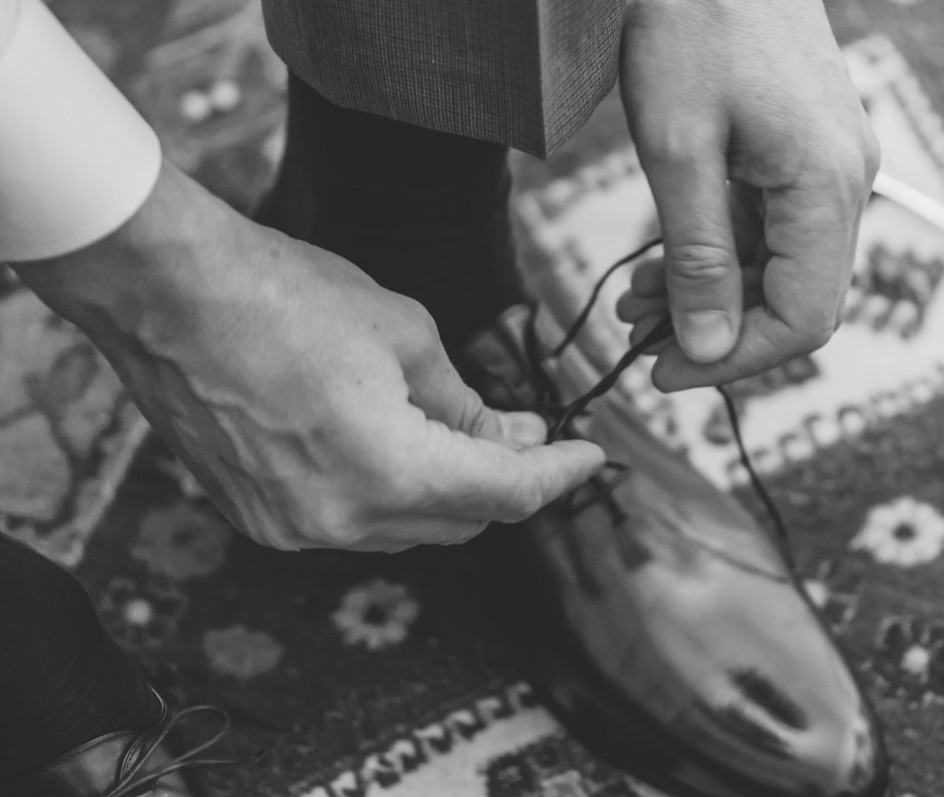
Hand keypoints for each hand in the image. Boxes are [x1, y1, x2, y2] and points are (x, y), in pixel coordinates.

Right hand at [14, 164, 604, 551]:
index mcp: (390, 471)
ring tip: (461, 433)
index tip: (589, 457)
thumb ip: (466, 404)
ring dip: (446, 491)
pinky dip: (388, 494)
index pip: (506, 495)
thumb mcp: (405, 335)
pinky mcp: (260, 519)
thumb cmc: (287, 296)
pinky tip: (393, 447)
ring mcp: (293, 529)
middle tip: (524, 432)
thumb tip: (510, 436)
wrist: (169, 296)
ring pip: (407, 530)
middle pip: (462, 523)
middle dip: (504, 482)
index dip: (558, 476)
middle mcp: (342, 520)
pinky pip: (352, 523)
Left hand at [615, 0, 879, 390]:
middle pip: (796, 299)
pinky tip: (657, 264)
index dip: (736, 362)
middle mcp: (846, 181)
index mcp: (827, 186)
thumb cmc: (690, 23)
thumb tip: (709, 350)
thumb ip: (698, 257)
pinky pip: (769, 227)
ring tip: (633, 305)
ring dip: (708, 296)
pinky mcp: (803, 149)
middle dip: (716, 332)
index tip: (664, 374)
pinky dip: (716, 253)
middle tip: (639, 342)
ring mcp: (829, 163)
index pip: (804, 319)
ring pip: (778, 267)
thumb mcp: (677, 150)